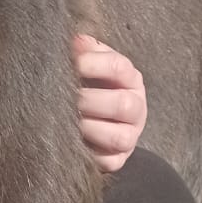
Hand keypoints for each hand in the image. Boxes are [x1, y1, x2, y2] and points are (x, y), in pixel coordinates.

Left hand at [73, 35, 147, 171]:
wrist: (95, 116)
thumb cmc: (91, 83)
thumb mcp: (90, 61)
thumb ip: (84, 49)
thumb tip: (74, 40)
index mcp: (130, 78)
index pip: (119, 67)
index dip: (91, 64)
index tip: (69, 64)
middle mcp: (136, 106)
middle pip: (123, 105)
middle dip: (89, 101)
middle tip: (65, 99)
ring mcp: (131, 135)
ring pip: (119, 137)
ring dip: (89, 128)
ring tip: (66, 121)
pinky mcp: (119, 158)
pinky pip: (109, 161)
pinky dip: (90, 154)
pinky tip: (71, 141)